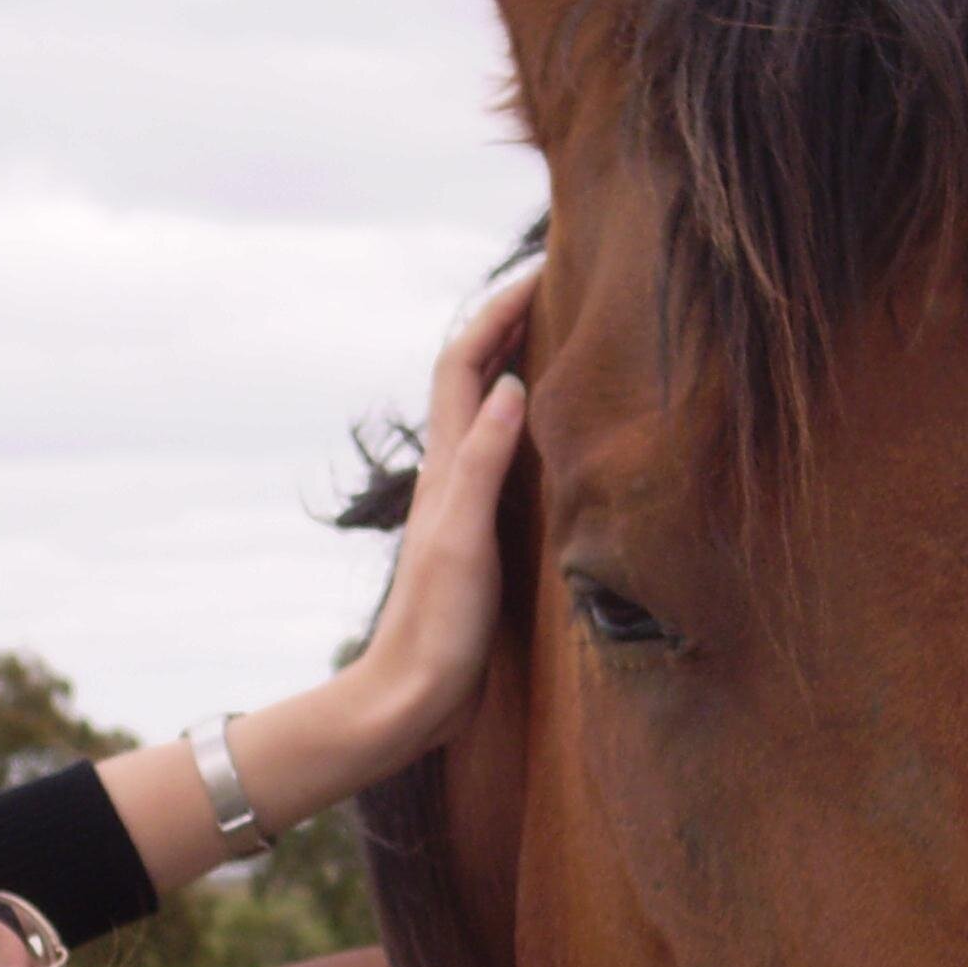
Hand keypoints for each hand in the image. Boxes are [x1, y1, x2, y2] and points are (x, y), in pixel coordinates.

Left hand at [350, 266, 538, 763]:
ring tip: (558, 340)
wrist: (408, 698)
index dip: (498, 312)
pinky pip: (500, 459)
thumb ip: (484, 464)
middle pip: (472, 378)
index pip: (465, 364)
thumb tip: (509, 384)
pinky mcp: (477, 540)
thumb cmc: (435, 626)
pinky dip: (523, 426)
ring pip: (484, 415)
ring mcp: (462, 507)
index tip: (543, 269)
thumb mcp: (463, 541)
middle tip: (558, 288)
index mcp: (446, 469)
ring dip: (512, 368)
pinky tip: (547, 438)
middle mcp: (450, 478)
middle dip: (508, 325)